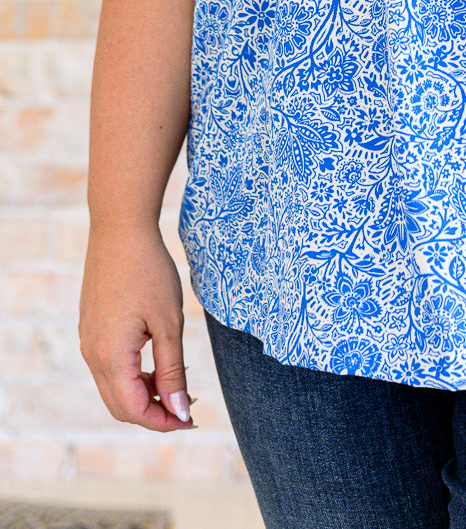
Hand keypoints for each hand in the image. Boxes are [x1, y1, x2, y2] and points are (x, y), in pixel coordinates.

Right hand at [79, 224, 194, 430]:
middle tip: (187, 407)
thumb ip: (172, 370)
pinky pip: (108, 366)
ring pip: (113, 387)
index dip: (163, 421)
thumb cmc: (149, 272)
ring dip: (144, 393)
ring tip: (177, 382)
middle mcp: (92, 355)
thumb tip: (179, 412)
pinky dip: (133, 374)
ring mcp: (88, 341)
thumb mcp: (168, 322)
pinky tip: (158, 359)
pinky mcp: (91, 328)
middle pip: (120, 406)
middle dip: (153, 413)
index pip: (134, 410)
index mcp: (110, 357)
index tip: (191, 419)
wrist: (120, 230)